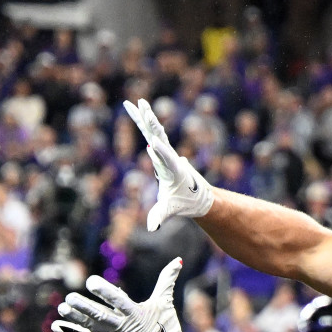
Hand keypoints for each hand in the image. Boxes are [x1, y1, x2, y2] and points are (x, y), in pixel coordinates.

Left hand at [53, 257, 190, 331]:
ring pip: (92, 326)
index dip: (105, 292)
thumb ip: (167, 280)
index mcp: (137, 315)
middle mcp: (123, 327)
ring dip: (76, 318)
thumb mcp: (166, 302)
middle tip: (69, 298)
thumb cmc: (165, 327)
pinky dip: (72, 330)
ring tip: (62, 308)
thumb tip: (177, 260)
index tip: (90, 282)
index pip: (119, 302)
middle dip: (85, 308)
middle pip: (101, 317)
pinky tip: (57, 325)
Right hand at [122, 99, 213, 229]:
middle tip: (142, 107)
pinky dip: (141, 120)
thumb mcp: (171, 209)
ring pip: (153, 130)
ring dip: (144, 116)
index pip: (166, 157)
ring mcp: (166, 150)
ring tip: (136, 102)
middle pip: (158, 136)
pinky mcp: (161, 149)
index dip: (160, 151)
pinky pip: (149, 131)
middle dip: (150, 123)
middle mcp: (170, 155)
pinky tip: (133, 109)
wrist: (198, 195)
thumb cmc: (185, 202)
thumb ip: (160, 216)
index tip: (152, 143)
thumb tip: (151, 229)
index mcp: (173, 168)